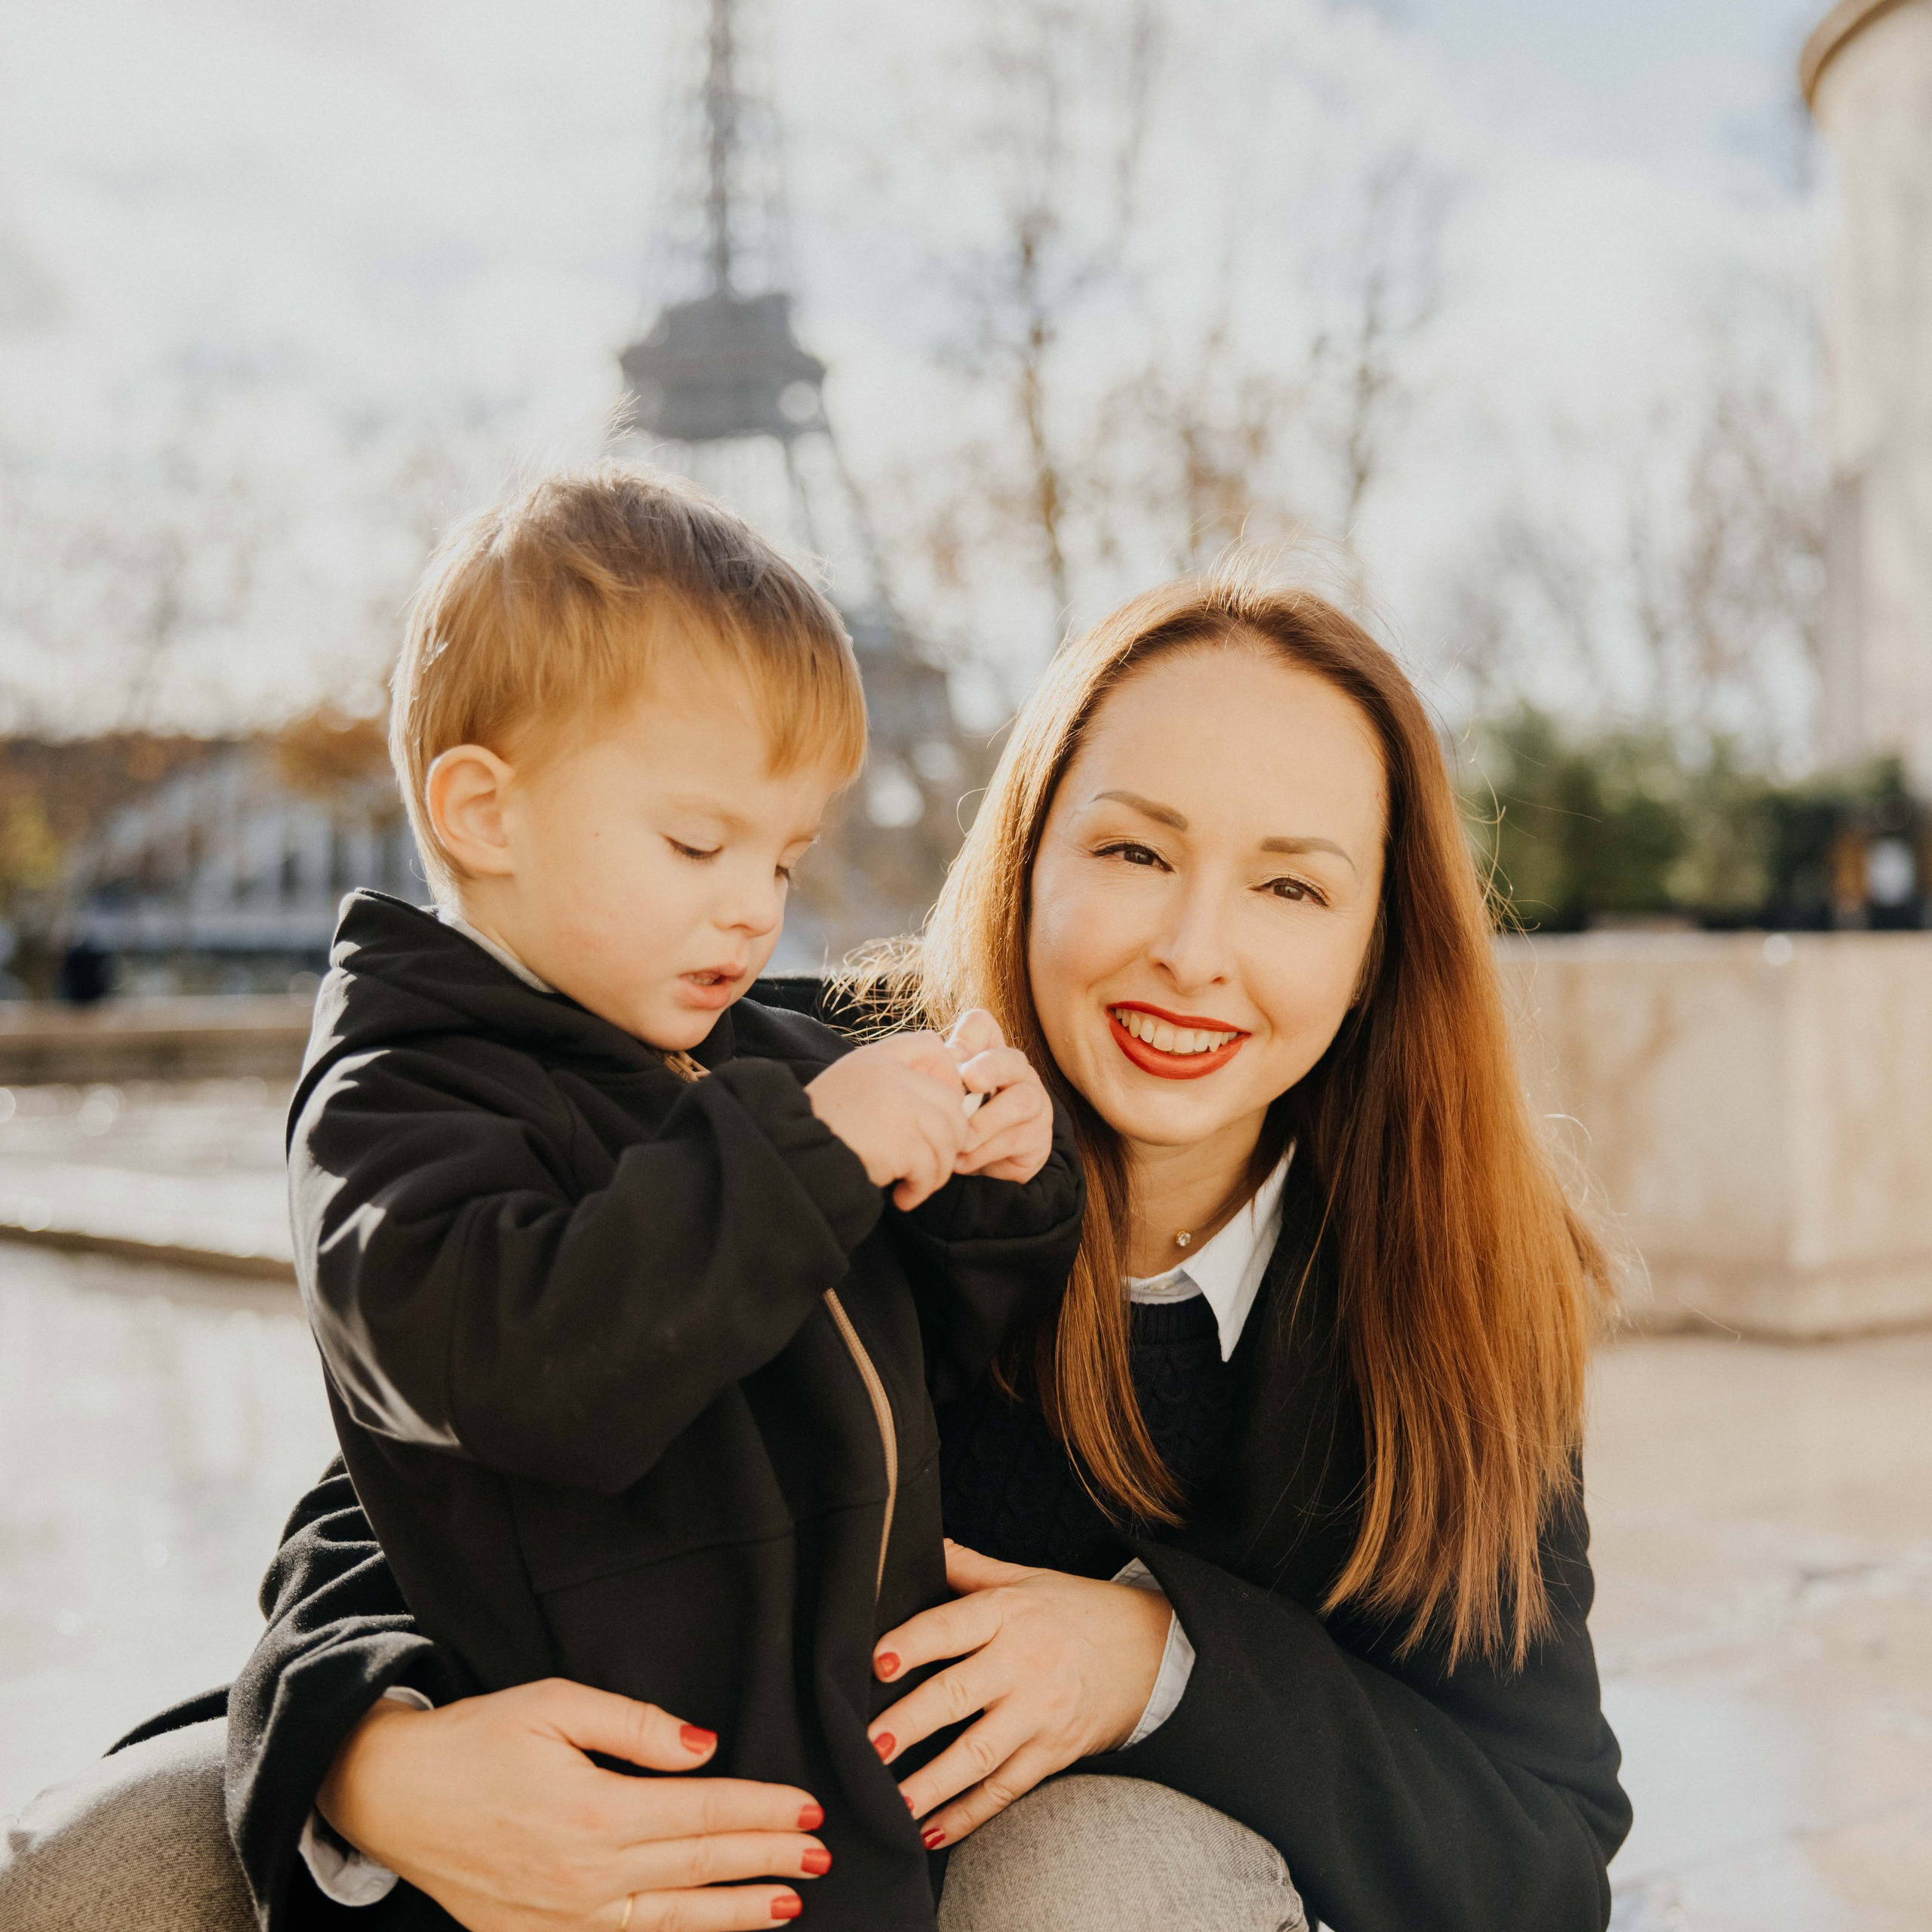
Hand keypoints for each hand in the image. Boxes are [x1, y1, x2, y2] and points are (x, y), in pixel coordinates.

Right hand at [317, 1679, 827, 1930]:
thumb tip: (705, 1747)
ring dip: (734, 1913)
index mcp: (593, 1812)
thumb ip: (635, 1725)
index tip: (809, 1809)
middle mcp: (584, 1877)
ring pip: (670, 1920)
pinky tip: (707, 1931)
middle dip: (766, 1861)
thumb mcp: (554, 1702)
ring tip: (787, 1905)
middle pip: (697, 1866)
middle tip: (821, 1855)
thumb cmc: (475, 1739)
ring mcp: (562, 1918)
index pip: (702, 1810)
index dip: (761, 1811)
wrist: (391, 1795)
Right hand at [805, 1031, 969, 1209]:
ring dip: (936, 1171)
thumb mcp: (848, 1087)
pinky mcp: (902, 1143)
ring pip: (947, 1140)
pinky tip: (904, 1197)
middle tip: (931, 1163)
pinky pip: (931, 1169)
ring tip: (914, 1184)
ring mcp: (899, 1108)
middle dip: (949, 1140)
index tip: (936, 1111)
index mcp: (875, 1058)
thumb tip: (945, 1104)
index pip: (932, 1047)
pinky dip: (921, 1189)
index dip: (946, 1078)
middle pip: (951, 1104)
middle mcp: (890, 1076)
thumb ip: (888, 1084)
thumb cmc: (819, 1130)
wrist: (790, 1158)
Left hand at [865, 1541, 1170, 1848]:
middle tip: (868, 1746)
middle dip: (910, 1723)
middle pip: (958, 1695)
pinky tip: (932, 1830)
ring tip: (893, 1803)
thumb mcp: (1026, 1579)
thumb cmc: (1076, 1610)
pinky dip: (970, 1813)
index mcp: (1008, 1612)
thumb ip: (969, 1567)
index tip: (877, 1662)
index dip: (914, 1643)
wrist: (1153, 1649)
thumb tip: (921, 1542)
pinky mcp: (1053, 1752)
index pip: (952, 1625)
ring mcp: (1040, 1713)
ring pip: (980, 1754)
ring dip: (933, 1783)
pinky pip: (1006, 1788)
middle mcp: (1022, 1662)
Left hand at [945, 1010, 1055, 1185]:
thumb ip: (938, 1080)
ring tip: (959, 1140)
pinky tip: (962, 1161)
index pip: (983, 1026)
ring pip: (1021, 1101)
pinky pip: (1014, 1140)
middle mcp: (1016, 1072)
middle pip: (1012, 1058)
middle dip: (991, 1067)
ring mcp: (1034, 1103)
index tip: (952, 1055)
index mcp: (988, 1053)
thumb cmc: (962, 1119)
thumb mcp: (945, 1096)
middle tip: (970, 1080)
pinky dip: (983, 1152)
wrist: (990, 1161)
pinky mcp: (1037, 1137)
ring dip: (985, 1122)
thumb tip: (927, 1071)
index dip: (968, 1036)